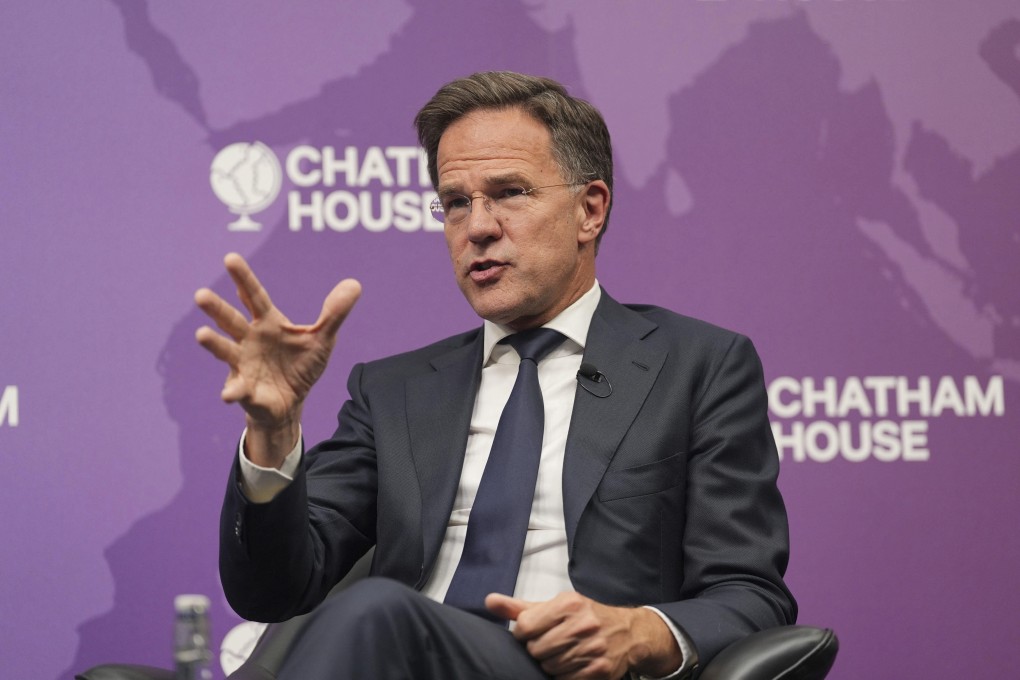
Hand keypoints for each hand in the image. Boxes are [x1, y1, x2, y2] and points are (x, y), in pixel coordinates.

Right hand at [195, 253, 360, 465]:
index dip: (243, 278)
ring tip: (201, 334)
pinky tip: (229, 394)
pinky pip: (237, 389)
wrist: (291, 402)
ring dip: (213, 343)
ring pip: (225, 350)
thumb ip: (334, 313)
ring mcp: (243, 364)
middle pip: (231, 319)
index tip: (230, 258)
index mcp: (267, 322)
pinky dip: (233, 391)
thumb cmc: (300, 365)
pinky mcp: (245, 389)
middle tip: (201, 295)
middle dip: (216, 308)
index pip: (253, 296)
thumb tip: (354, 284)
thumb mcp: (322, 339)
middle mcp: (249, 339)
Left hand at [486, 592, 681, 679]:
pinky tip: (571, 663)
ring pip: (549, 667)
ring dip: (549, 664)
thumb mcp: (555, 605)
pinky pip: (565, 679)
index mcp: (568, 603)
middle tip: (547, 645)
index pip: (525, 626)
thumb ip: (520, 607)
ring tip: (560, 653)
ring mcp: (592, 647)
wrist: (628, 632)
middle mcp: (582, 624)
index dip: (522, 634)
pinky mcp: (599, 668)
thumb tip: (489, 601)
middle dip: (536, 650)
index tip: (529, 634)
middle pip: (536, 649)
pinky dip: (563, 675)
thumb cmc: (586, 617)